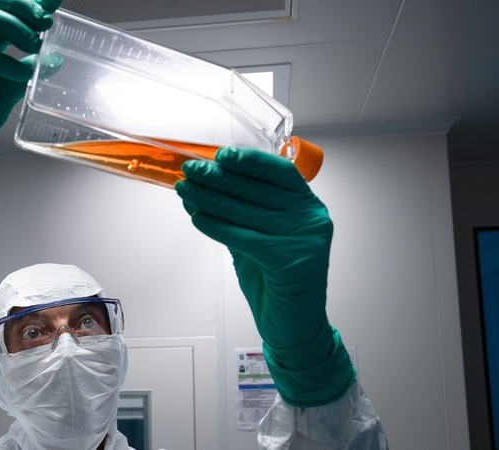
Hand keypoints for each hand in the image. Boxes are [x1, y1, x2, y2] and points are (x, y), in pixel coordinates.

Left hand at [176, 147, 330, 348]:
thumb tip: (206, 187)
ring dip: (210, 199)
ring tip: (186, 191)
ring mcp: (305, 240)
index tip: (220, 155)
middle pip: (258, 189)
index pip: (279, 172)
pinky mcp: (291, 261)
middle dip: (218, 178)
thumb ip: (243, 214)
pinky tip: (198, 218)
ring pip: (246, 212)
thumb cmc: (278, 283)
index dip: (249, 160)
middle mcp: (312, 219)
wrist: (295, 327)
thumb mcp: (262, 239)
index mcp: (309, 207)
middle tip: (191, 171)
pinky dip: (216, 226)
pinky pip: (244, 237)